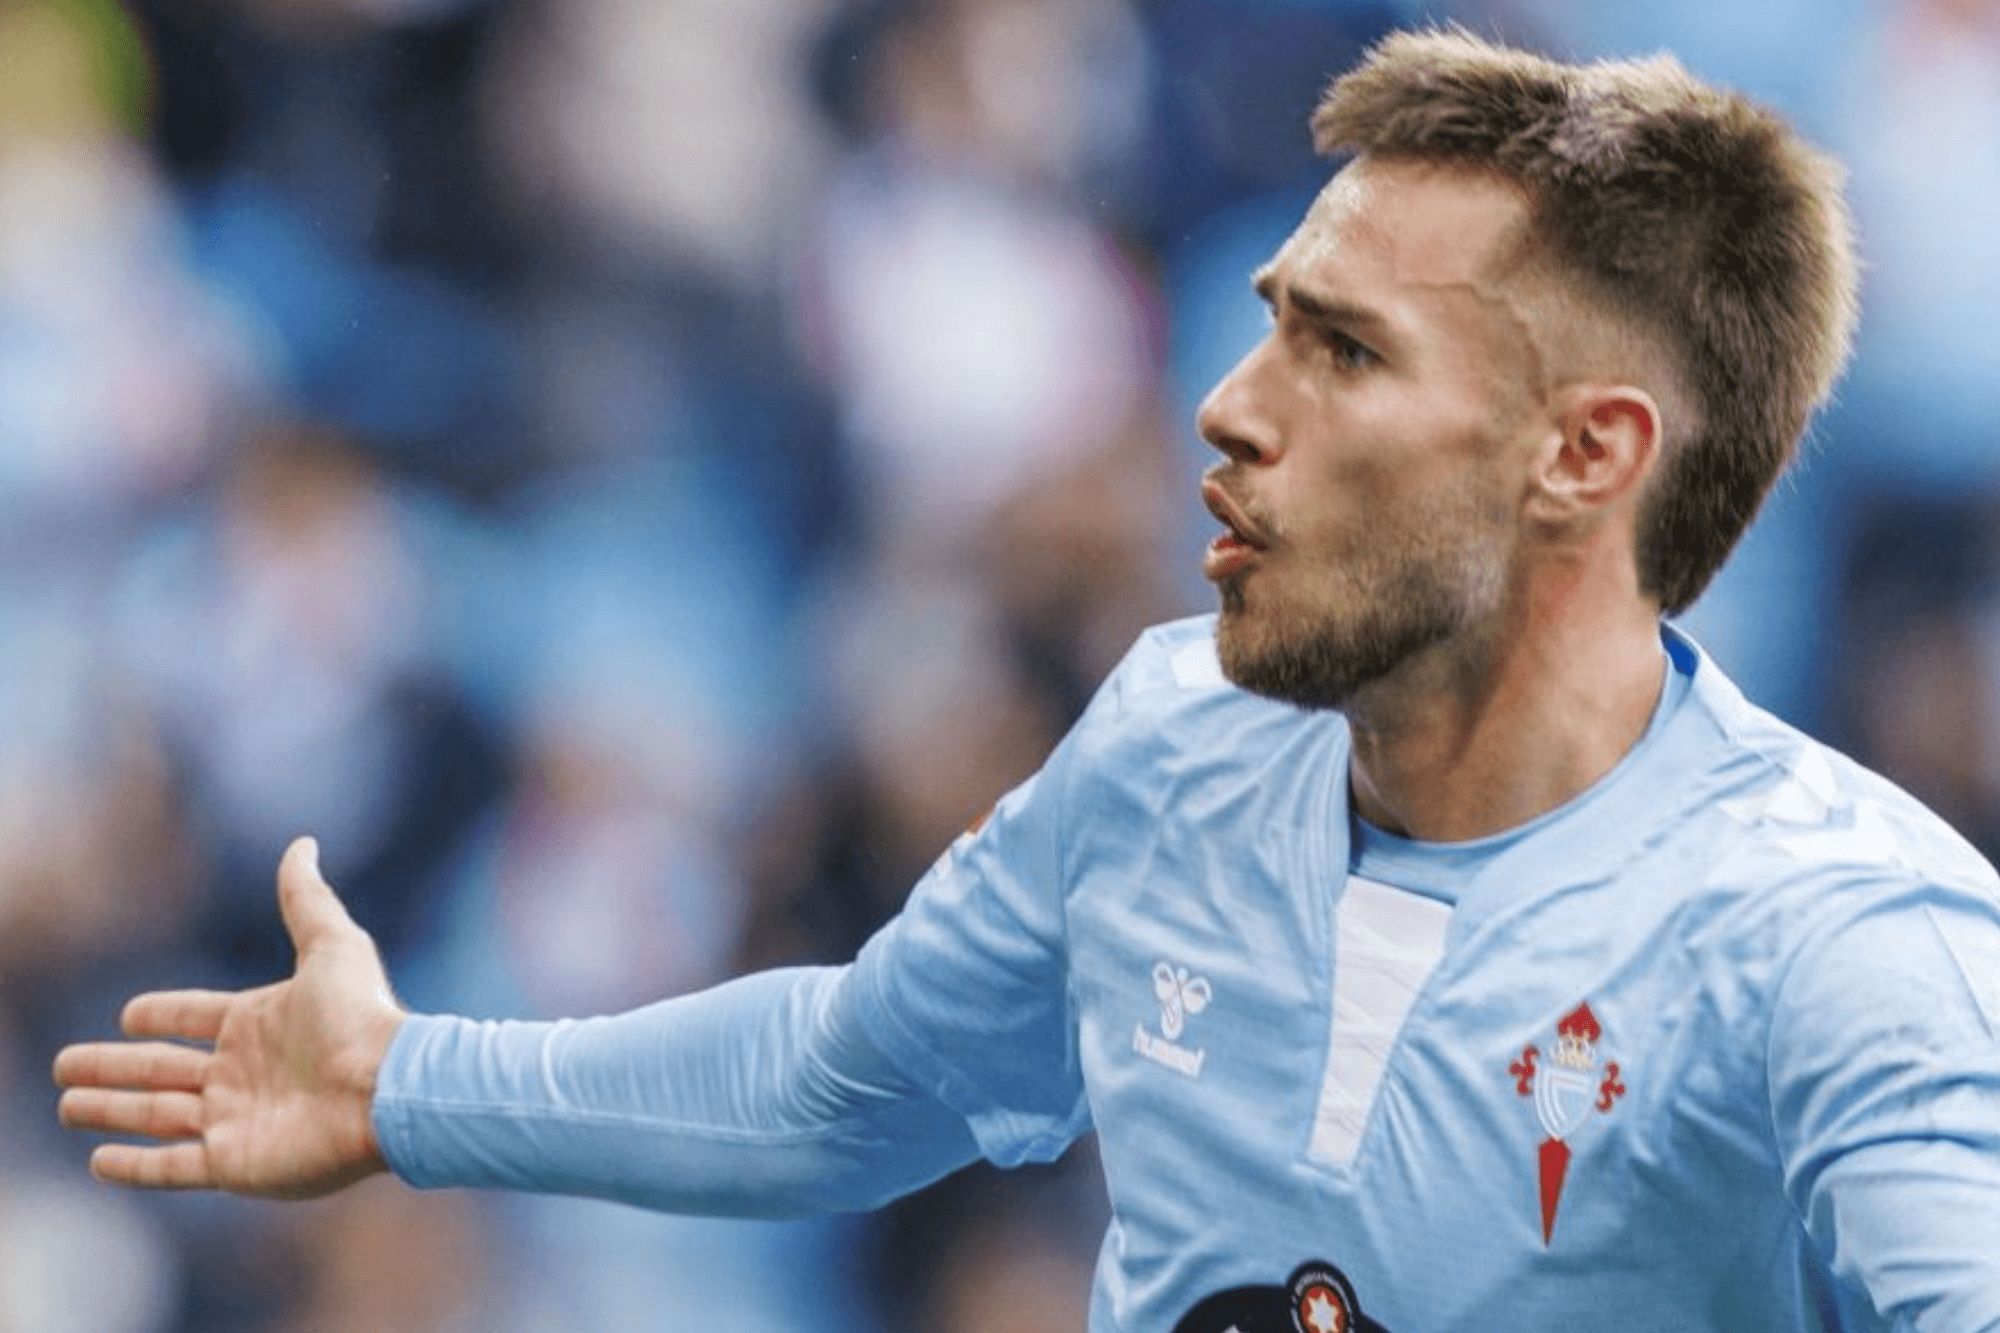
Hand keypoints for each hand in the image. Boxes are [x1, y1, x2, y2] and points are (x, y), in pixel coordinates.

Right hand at [54, 837, 406, 1198]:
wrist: (387, 1090)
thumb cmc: (361, 1017)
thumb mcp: (332, 946)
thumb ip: (307, 899)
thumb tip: (303, 844)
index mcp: (258, 1024)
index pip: (194, 1018)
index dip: (161, 1016)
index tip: (128, 1016)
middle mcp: (243, 1073)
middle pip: (161, 1070)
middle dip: (112, 1068)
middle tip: (63, 1066)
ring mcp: (236, 1121)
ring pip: (155, 1116)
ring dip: (110, 1110)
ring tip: (67, 1106)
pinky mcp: (234, 1164)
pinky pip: (170, 1168)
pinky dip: (133, 1166)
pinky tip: (100, 1161)